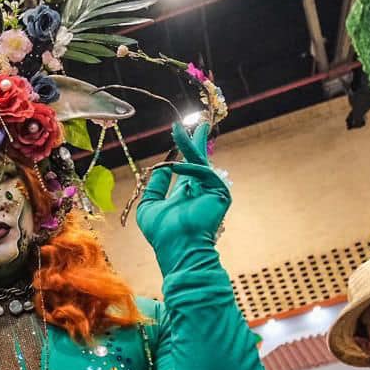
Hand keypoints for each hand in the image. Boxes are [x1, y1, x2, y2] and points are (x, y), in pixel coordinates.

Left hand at [135, 123, 229, 273]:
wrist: (178, 248)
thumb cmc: (163, 232)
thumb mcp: (150, 205)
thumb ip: (155, 186)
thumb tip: (158, 168)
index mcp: (186, 193)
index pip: (187, 167)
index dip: (184, 150)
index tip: (179, 133)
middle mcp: (200, 190)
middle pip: (199, 159)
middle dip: (195, 140)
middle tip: (194, 121)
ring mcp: (211, 191)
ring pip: (201, 162)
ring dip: (189, 145)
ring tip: (176, 130)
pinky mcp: (219, 194)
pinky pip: (204, 174)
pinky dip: (188, 169)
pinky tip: (173, 167)